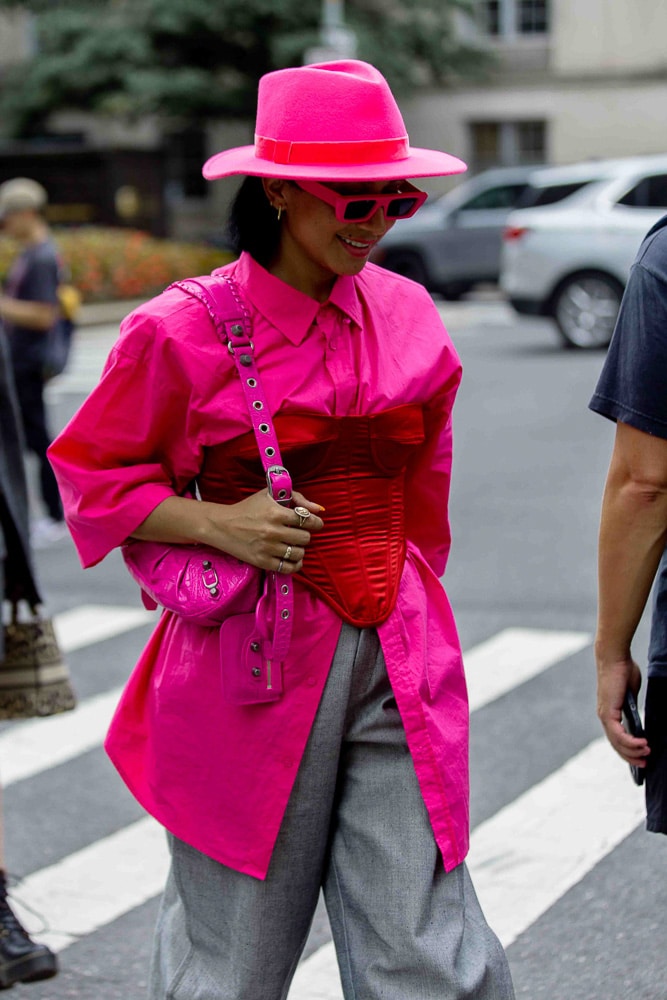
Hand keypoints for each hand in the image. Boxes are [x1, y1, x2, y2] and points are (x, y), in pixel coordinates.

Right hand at [200, 489, 323, 574]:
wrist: (221, 525)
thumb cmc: (248, 508)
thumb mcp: (270, 495)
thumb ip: (297, 498)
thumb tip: (319, 509)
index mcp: (276, 512)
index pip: (307, 520)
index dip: (315, 522)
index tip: (314, 523)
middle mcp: (273, 531)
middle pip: (305, 538)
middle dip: (305, 535)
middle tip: (298, 533)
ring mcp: (267, 548)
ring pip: (299, 553)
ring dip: (299, 549)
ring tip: (293, 544)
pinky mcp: (262, 561)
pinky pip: (288, 568)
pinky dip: (295, 564)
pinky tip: (292, 558)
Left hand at [596, 654, 649, 768]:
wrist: (615, 658)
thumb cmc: (623, 672)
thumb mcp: (631, 694)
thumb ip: (633, 707)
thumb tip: (639, 719)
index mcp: (609, 713)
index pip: (616, 738)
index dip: (627, 750)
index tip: (639, 759)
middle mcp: (604, 717)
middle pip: (616, 744)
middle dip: (631, 757)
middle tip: (645, 764)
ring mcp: (604, 715)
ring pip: (617, 742)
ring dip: (633, 751)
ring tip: (648, 754)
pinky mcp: (608, 712)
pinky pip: (618, 734)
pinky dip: (631, 741)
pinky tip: (643, 744)